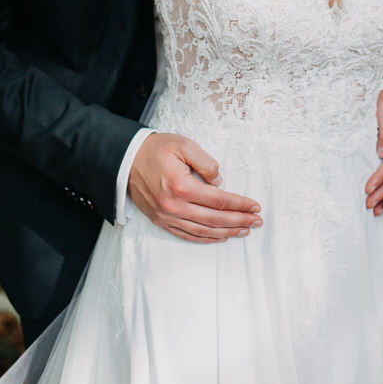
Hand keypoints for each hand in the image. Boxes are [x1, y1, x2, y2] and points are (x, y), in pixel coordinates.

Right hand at [128, 133, 262, 243]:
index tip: (255, 206)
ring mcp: (166, 216)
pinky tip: (219, 237)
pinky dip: (206, 238)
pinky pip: (187, 235)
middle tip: (257, 221)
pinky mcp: (161, 220)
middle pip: (215, 219)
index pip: (219, 200)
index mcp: (181, 187)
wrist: (125, 159)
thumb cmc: (155, 149)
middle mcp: (174, 206)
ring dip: (226, 232)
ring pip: (203, 231)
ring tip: (244, 230)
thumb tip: (220, 181)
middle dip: (239, 221)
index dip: (240, 204)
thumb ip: (206, 163)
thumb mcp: (184, 145)